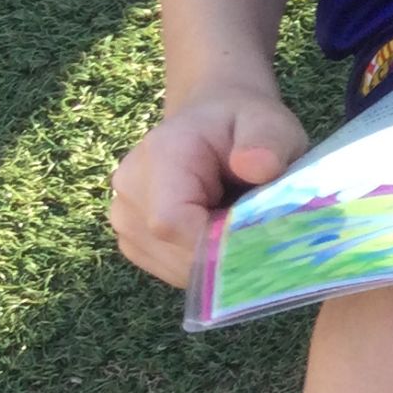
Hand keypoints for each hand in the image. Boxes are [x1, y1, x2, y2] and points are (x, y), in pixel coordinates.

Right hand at [109, 87, 307, 288]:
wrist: (214, 121)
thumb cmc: (244, 124)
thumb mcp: (268, 122)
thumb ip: (268, 142)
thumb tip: (258, 167)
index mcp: (160, 155)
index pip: (172, 222)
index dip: (217, 243)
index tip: (258, 238)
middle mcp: (130, 189)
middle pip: (176, 252)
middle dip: (225, 253)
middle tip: (257, 225)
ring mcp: (124, 218)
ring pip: (176, 268)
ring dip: (216, 259)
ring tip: (235, 220)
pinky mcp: (133, 240)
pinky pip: (173, 270)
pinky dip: (203, 263)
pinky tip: (218, 231)